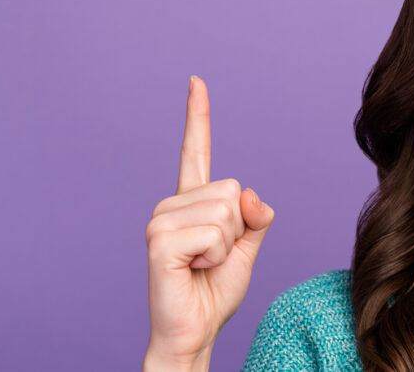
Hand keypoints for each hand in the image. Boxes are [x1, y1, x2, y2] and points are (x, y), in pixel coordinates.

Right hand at [144, 76, 275, 367]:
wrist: (193, 332)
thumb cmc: (214, 291)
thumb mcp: (247, 249)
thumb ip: (255, 217)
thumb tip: (249, 194)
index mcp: (191, 202)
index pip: (194, 150)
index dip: (197, 116)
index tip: (196, 81)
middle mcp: (171, 204)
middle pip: (231, 189)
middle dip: (236, 229)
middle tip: (213, 257)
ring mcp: (160, 220)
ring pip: (225, 211)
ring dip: (226, 246)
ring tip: (201, 265)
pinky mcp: (159, 241)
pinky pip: (215, 233)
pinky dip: (215, 256)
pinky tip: (192, 269)